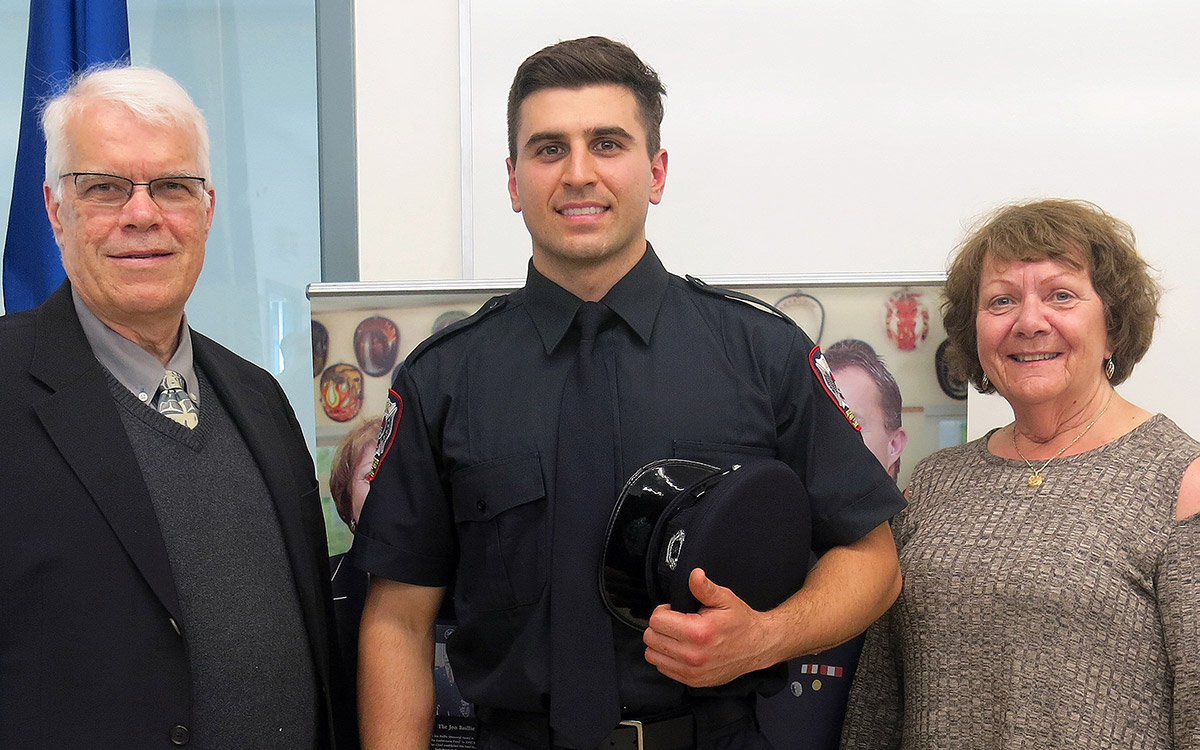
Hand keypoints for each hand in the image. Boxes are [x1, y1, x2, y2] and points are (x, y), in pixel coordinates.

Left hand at [642, 568, 777, 686]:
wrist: (758, 647)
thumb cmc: (740, 622)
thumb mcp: (725, 599)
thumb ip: (704, 587)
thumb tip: (694, 574)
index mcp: (697, 632)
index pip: (656, 620)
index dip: (662, 611)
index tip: (674, 610)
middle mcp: (692, 655)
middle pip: (651, 638)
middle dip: (659, 626)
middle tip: (675, 622)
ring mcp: (692, 672)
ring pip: (652, 655)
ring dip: (660, 643)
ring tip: (676, 636)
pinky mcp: (693, 681)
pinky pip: (663, 669)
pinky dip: (666, 658)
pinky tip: (681, 649)